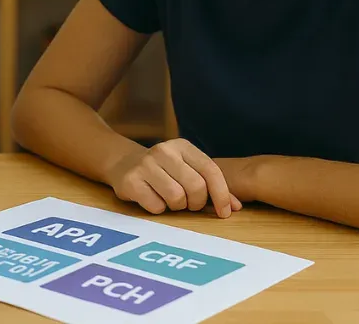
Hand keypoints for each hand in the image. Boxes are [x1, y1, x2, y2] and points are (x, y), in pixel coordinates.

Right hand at [107, 138, 242, 218]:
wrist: (123, 163)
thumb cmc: (163, 171)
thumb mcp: (187, 169)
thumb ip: (212, 186)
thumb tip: (236, 207)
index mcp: (182, 146)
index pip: (210, 170)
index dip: (222, 194)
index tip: (225, 212)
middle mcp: (164, 151)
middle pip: (196, 187)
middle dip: (196, 203)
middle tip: (189, 204)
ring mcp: (145, 165)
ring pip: (176, 198)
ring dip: (177, 207)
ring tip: (170, 200)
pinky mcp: (131, 181)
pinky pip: (156, 206)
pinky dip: (159, 209)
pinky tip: (153, 199)